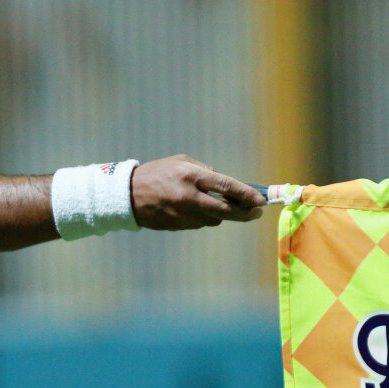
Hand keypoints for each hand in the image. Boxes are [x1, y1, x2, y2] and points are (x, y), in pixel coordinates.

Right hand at [130, 155, 263, 229]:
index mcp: (190, 176)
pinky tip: (200, 209)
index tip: (260, 200)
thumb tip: (227, 186)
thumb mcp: (181, 161)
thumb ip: (205, 171)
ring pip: (215, 220)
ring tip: (223, 205)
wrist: (128, 195)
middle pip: (226, 211)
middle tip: (256, 212)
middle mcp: (189, 197)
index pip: (226, 187)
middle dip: (245, 213)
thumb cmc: (157, 173)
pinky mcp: (179, 226)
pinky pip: (200, 224)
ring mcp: (183, 215)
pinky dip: (206, 217)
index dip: (247, 195)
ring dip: (223, 214)